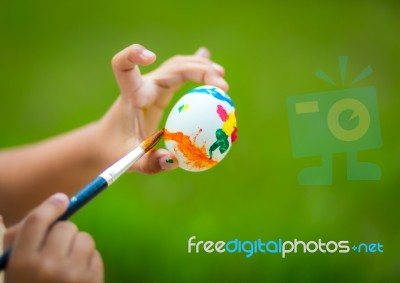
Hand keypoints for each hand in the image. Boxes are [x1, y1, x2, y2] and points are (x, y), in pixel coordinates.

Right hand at [3, 193, 102, 282]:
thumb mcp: (14, 268)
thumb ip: (25, 237)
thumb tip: (58, 202)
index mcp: (22, 263)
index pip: (37, 221)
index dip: (51, 205)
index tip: (61, 199)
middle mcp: (48, 267)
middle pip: (66, 227)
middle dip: (63, 233)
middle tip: (56, 248)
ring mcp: (73, 275)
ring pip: (84, 238)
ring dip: (77, 246)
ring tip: (67, 264)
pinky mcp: (93, 281)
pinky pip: (95, 254)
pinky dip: (88, 260)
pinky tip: (77, 276)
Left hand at [96, 44, 228, 173]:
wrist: (108, 142)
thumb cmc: (115, 149)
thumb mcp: (129, 160)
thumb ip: (149, 162)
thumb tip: (175, 161)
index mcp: (132, 95)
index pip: (124, 66)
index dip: (133, 55)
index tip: (150, 56)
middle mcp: (145, 86)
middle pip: (172, 66)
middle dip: (197, 69)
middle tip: (222, 85)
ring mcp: (154, 86)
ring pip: (179, 66)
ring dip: (200, 67)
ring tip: (222, 76)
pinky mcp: (160, 91)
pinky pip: (179, 75)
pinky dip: (195, 68)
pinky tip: (208, 59)